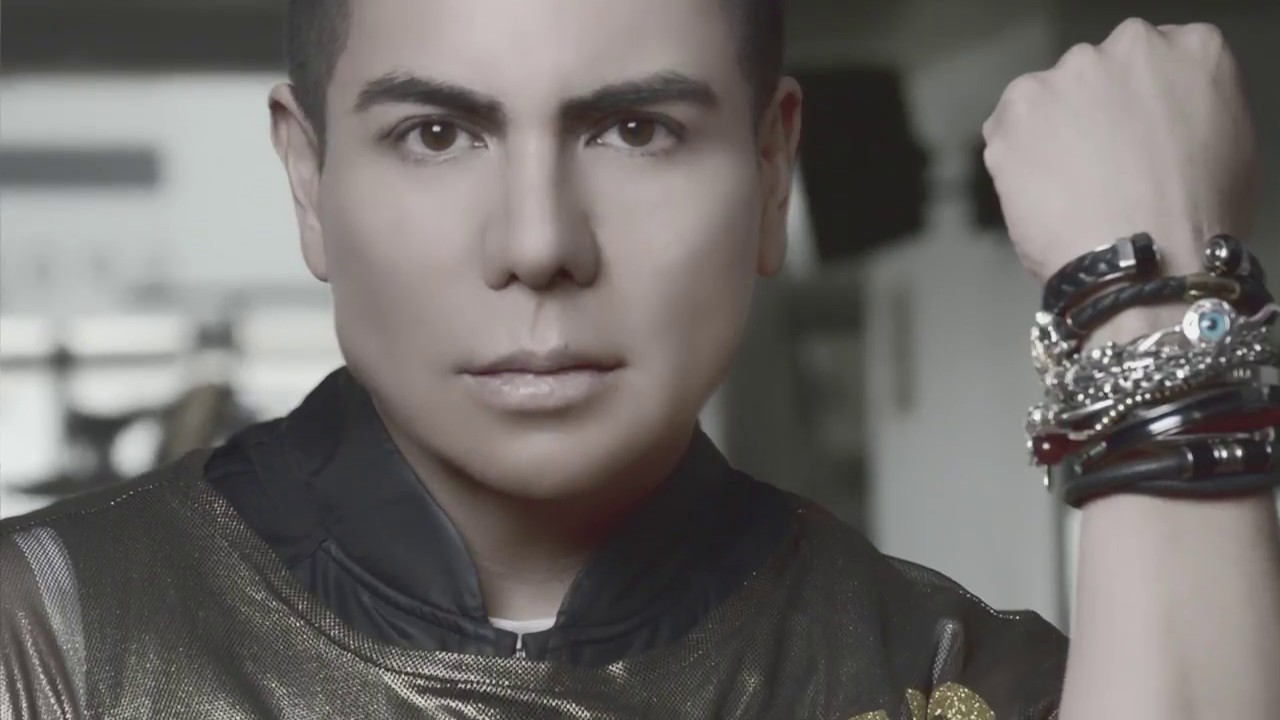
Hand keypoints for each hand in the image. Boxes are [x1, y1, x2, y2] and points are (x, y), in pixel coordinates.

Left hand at [983, 18, 1261, 283]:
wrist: (1143, 259)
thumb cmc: (1199, 218)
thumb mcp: (1229, 146)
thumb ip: (1188, 113)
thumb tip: (1160, 123)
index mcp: (1192, 50)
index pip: (1153, 63)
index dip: (1135, 105)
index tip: (1131, 137)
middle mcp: (1128, 48)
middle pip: (1095, 75)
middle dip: (1090, 114)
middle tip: (1097, 167)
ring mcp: (1069, 75)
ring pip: (1046, 99)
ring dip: (1048, 134)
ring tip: (1063, 189)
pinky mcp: (1019, 108)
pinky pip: (1006, 128)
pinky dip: (1012, 158)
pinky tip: (1037, 195)